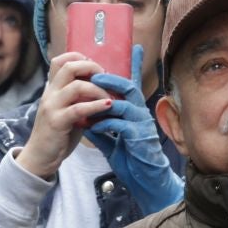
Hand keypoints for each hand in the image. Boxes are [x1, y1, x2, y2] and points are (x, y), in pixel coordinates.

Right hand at [13, 52, 110, 181]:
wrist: (40, 157)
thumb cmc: (58, 134)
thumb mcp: (67, 110)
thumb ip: (79, 98)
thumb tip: (102, 86)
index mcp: (52, 89)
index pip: (60, 61)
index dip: (79, 58)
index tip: (95, 68)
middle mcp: (50, 94)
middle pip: (69, 67)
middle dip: (92, 68)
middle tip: (106, 79)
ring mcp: (52, 107)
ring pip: (77, 86)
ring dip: (99, 90)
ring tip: (111, 99)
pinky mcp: (57, 122)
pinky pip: (79, 108)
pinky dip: (96, 106)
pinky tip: (107, 107)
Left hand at [86, 43, 182, 213]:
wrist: (144, 181)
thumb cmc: (131, 159)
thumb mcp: (111, 140)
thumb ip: (100, 127)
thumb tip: (83, 118)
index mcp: (135, 112)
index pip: (132, 85)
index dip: (134, 66)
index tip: (134, 47)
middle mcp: (141, 114)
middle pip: (129, 88)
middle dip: (111, 79)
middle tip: (93, 75)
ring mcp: (143, 125)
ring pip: (125, 104)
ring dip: (104, 101)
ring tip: (88, 100)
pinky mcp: (141, 139)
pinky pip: (122, 125)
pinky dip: (105, 124)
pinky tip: (94, 127)